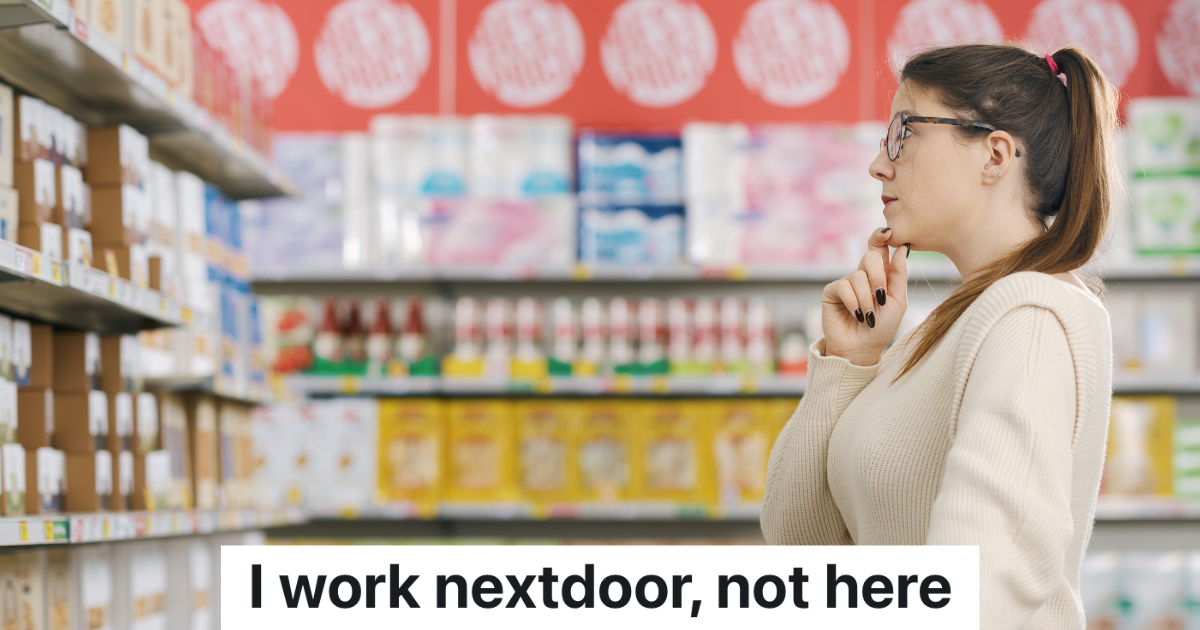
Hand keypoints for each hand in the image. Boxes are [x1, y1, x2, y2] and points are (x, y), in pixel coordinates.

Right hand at [821, 229, 909, 365]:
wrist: (862, 350)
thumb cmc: (882, 328)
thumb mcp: (897, 301)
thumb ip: (899, 275)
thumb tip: (902, 248)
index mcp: (879, 275)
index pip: (879, 248)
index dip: (881, 237)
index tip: (888, 232)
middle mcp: (862, 275)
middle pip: (870, 256)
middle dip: (878, 277)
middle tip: (881, 296)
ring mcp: (846, 283)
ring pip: (858, 276)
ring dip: (867, 299)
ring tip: (868, 316)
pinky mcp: (832, 292)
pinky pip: (844, 286)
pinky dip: (854, 302)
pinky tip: (856, 315)